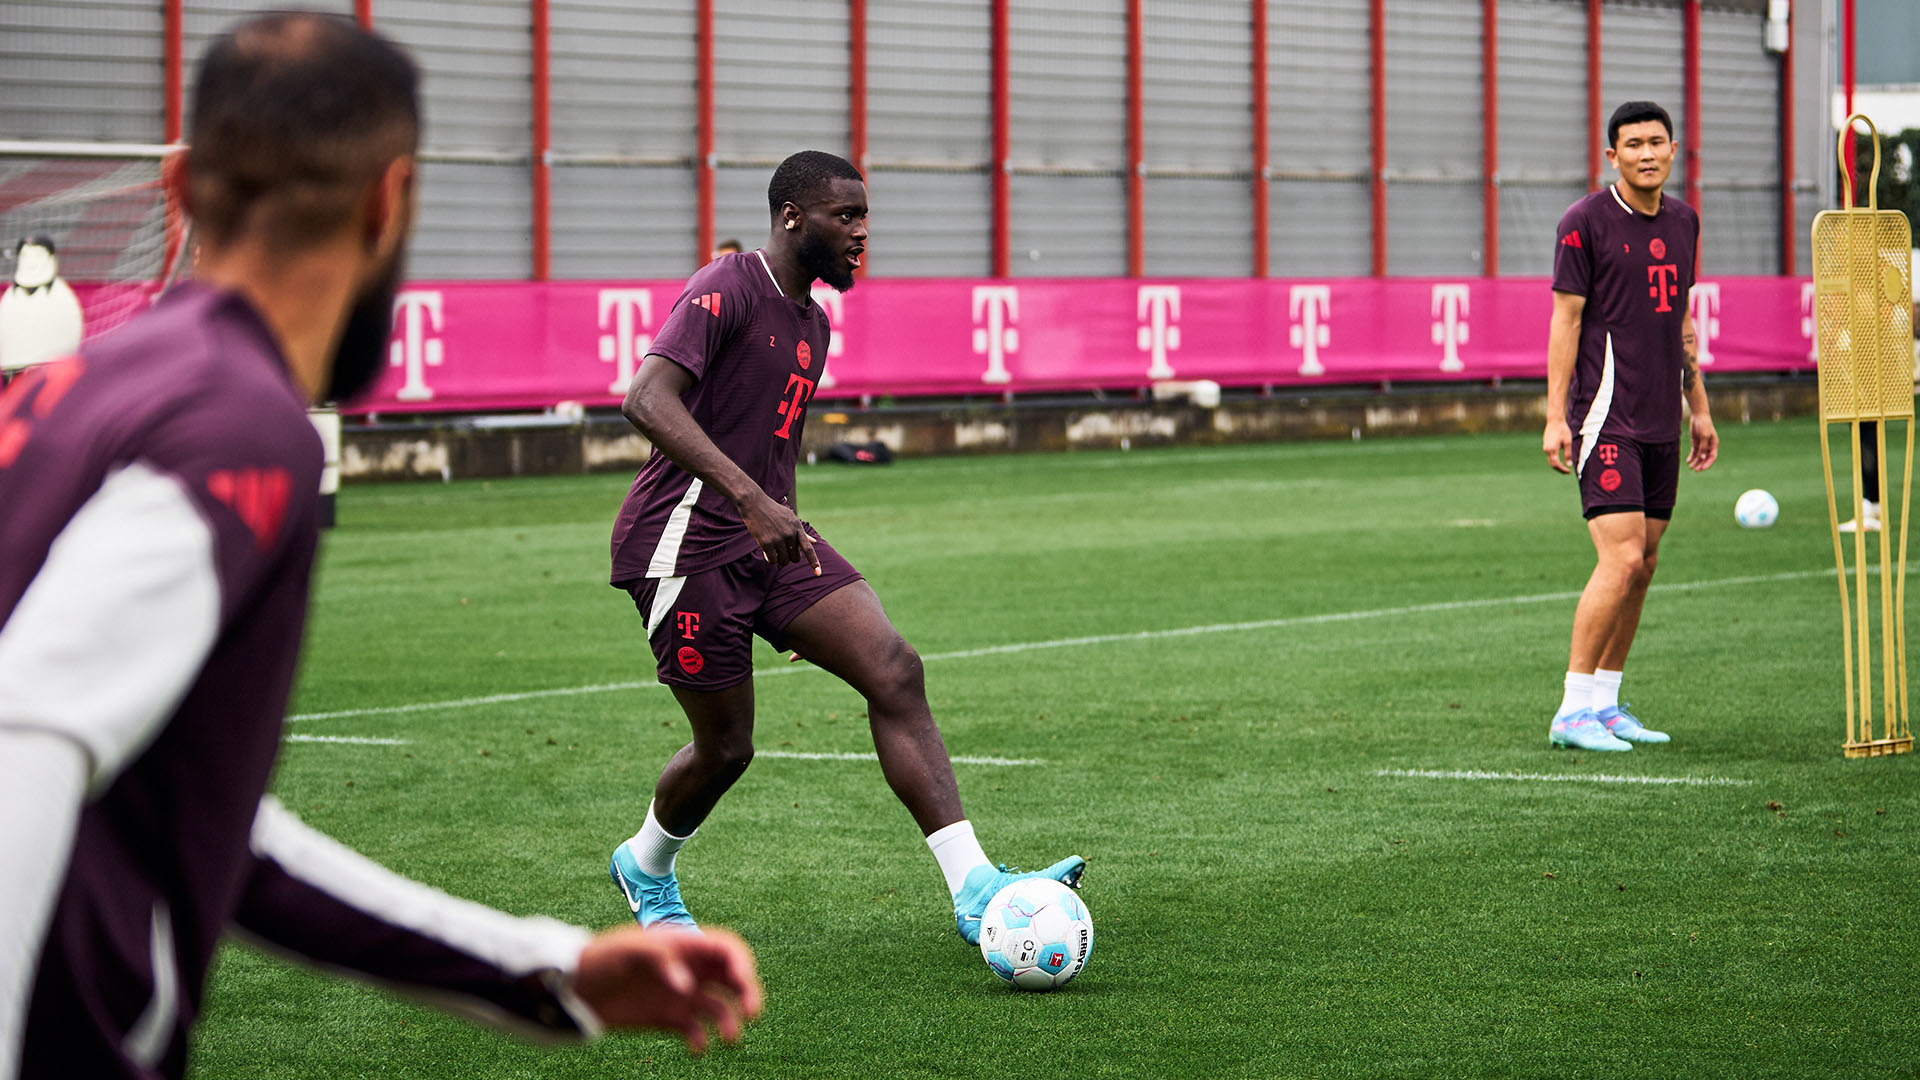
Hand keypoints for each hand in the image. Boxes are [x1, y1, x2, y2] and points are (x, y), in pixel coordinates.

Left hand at [572, 926, 762, 1052]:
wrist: (575, 987)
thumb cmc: (602, 958)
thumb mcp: (629, 950)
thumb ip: (660, 959)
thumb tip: (687, 985)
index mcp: (685, 945)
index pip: (726, 948)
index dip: (741, 962)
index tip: (743, 981)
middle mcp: (690, 970)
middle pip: (732, 977)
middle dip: (748, 992)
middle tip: (752, 1012)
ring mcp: (681, 995)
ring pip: (719, 1006)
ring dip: (730, 1021)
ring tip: (728, 1039)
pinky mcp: (668, 1018)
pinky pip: (695, 1030)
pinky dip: (701, 1040)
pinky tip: (696, 1048)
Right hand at [737, 491, 820, 575]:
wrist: (755, 504)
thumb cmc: (773, 511)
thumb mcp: (790, 518)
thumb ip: (801, 532)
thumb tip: (814, 542)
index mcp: (797, 528)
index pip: (808, 548)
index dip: (814, 562)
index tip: (818, 573)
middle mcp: (790, 534)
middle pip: (795, 558)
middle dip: (790, 558)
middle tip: (782, 552)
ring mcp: (778, 538)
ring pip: (783, 560)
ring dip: (779, 560)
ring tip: (774, 552)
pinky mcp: (767, 542)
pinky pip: (772, 560)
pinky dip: (770, 560)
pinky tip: (767, 553)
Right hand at [1543, 417, 1572, 473]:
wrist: (1554, 421)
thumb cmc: (1563, 430)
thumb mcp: (1568, 442)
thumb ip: (1568, 454)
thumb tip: (1569, 465)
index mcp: (1552, 450)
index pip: (1556, 464)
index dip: (1562, 469)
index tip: (1569, 472)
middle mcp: (1547, 450)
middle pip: (1552, 464)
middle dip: (1559, 469)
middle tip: (1567, 472)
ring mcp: (1545, 448)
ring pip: (1550, 460)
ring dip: (1557, 465)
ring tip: (1564, 466)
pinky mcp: (1545, 445)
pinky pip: (1549, 455)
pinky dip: (1554, 460)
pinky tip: (1560, 459)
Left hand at [1688, 412, 1717, 470]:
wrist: (1698, 416)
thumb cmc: (1703, 425)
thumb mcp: (1704, 436)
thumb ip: (1703, 447)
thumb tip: (1703, 458)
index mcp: (1714, 444)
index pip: (1712, 457)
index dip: (1707, 463)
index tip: (1701, 468)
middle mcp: (1709, 445)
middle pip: (1706, 458)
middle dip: (1701, 464)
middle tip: (1695, 470)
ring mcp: (1702, 444)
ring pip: (1699, 456)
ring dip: (1696, 462)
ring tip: (1690, 467)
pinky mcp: (1696, 442)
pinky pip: (1694, 451)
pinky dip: (1692, 456)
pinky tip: (1688, 461)